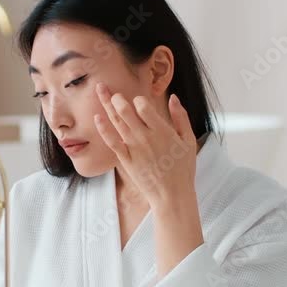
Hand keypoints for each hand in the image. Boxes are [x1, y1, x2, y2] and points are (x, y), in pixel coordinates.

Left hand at [94, 83, 197, 210]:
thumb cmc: (183, 168)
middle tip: (111, 91)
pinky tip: (97, 117)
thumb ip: (181, 117)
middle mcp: (146, 137)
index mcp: (162, 131)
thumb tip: (173, 98)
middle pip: (126, 111)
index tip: (138, 102)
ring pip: (117, 122)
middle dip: (117, 98)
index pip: (144, 107)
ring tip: (100, 91)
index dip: (138, 100)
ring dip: (107, 105)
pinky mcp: (126, 160)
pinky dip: (103, 129)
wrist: (172, 195)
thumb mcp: (188, 140)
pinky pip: (112, 142)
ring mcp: (134, 149)